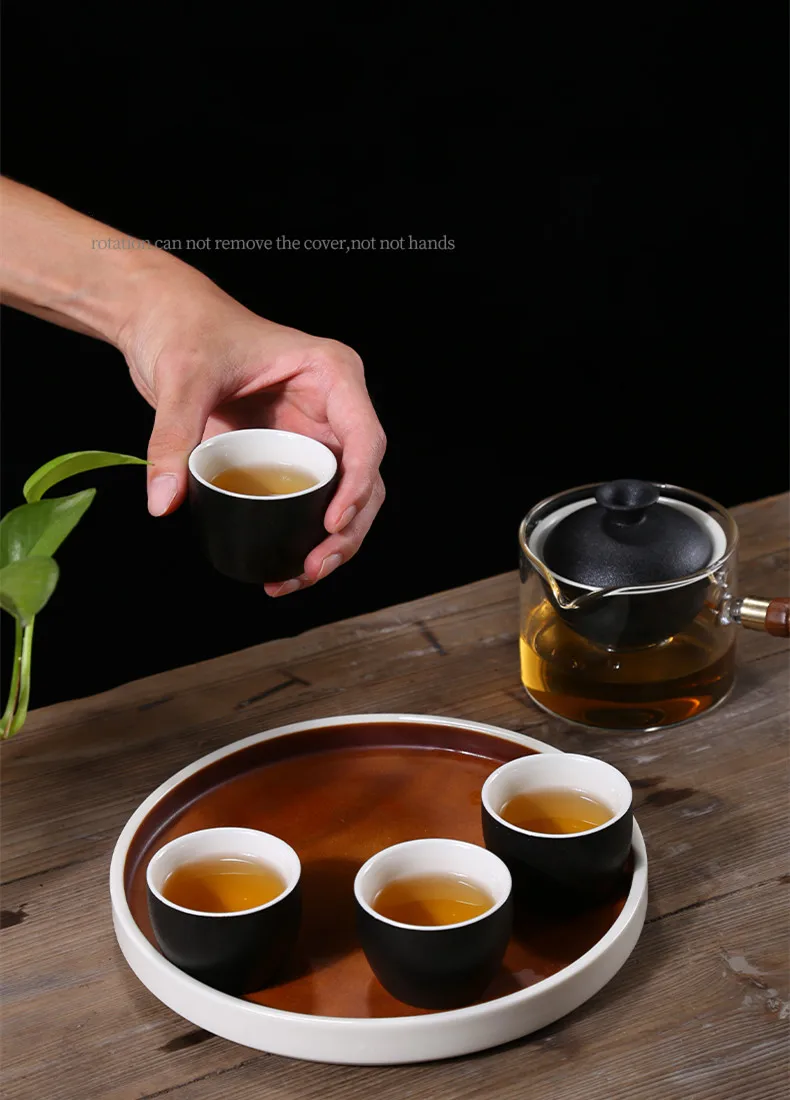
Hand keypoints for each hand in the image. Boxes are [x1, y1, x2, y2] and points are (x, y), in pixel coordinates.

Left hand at [118, 265, 385, 595]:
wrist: (164, 321)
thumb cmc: (186, 329)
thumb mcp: (181, 380)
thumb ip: (173, 437)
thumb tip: (164, 501)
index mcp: (331, 373)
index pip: (364, 438)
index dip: (356, 487)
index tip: (332, 524)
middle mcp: (335, 405)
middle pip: (364, 478)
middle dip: (347, 529)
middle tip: (313, 566)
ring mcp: (316, 432)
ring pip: (346, 498)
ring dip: (332, 543)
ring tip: (297, 577)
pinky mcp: (293, 453)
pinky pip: (312, 500)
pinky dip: (304, 535)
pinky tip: (284, 568)